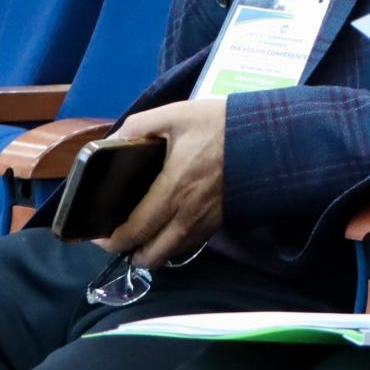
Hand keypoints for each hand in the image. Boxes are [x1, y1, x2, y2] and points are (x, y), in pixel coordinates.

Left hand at [103, 98, 227, 267]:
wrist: (269, 134)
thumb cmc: (220, 124)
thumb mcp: (175, 114)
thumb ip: (138, 126)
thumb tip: (111, 142)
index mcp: (174, 188)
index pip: (136, 230)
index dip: (113, 240)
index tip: (100, 236)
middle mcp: (190, 213)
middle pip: (153, 255)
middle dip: (130, 255)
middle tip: (119, 241)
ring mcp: (208, 222)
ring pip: (173, 256)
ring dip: (153, 254)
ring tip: (141, 240)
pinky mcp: (221, 221)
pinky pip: (192, 246)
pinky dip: (175, 247)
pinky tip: (168, 231)